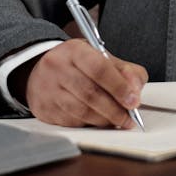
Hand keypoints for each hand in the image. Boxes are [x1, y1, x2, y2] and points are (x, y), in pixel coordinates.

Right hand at [18, 39, 147, 127]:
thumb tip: (135, 90)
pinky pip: (72, 122)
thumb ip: (123, 70)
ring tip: (118, 120)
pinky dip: (90, 124)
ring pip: (82, 112)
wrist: (39, 70)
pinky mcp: (45, 110)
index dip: (119, 86)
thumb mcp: (99, 56)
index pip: (99, 68)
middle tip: (129, 118)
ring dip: (105, 120)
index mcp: (74, 50)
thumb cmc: (75, 63)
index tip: (133, 100)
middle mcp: (58, 68)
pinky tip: (99, 121)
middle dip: (115, 109)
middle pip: (91, 93)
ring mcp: (49, 90)